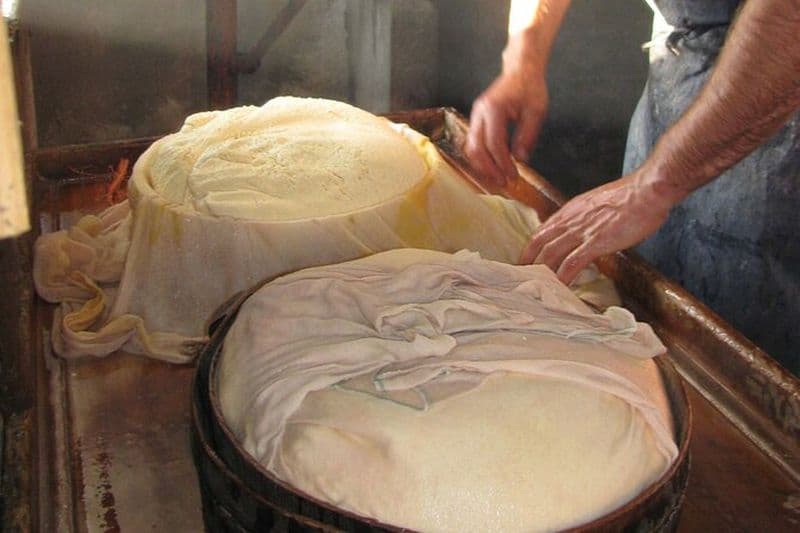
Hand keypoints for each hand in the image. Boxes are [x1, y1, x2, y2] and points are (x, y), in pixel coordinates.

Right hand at [465, 68, 547, 184]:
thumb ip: (527, 135)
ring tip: (496, 177)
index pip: (495, 144)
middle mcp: (480, 112)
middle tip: (503, 182)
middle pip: (477, 148)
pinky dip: (480, 156)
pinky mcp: (476, 119)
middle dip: (489, 168)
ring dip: (482, 165)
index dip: (503, 163)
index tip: (512, 176)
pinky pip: (473, 142)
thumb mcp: (536, 111)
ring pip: (471, 147)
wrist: (520, 71)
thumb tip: (520, 159)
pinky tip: (491, 165)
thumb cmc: (530, 88)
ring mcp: (475, 115)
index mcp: (494, 109)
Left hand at [520, 169, 682, 283]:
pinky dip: (563, 277)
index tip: (527, 260)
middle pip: (539, 243)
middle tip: (521, 278)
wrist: (647, 191)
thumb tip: (586, 231)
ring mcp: (581, 231)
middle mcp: (570, 219)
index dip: (532, 246)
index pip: (542, 230)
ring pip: (550, 254)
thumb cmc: (632, 197)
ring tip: (535, 287)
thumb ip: (588, 217)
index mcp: (571, 210)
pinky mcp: (595, 242)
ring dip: (541, 272)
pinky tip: (560, 288)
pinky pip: (572, 263)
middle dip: (527, 262)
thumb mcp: (600, 204)